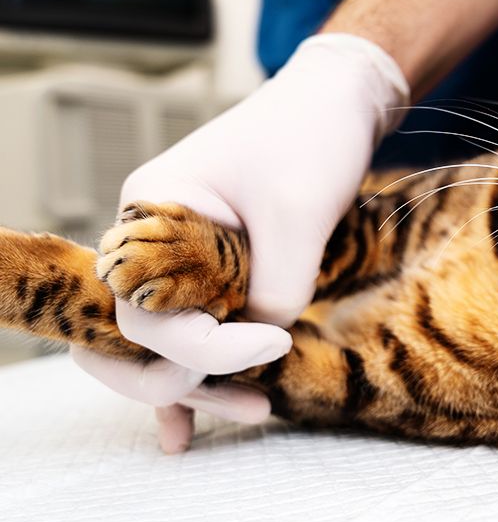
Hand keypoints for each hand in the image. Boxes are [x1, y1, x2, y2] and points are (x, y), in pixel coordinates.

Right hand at [73, 33, 409, 451]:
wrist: (337, 101)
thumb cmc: (312, 138)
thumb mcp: (297, 214)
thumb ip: (275, 286)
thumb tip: (264, 337)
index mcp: (152, 212)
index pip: (150, 312)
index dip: (209, 346)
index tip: (276, 340)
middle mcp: (153, 236)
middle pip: (135, 334)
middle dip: (179, 380)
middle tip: (247, 402)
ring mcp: (179, 250)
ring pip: (164, 337)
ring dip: (197, 383)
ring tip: (254, 410)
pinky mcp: (213, 260)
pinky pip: (190, 323)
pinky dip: (196, 369)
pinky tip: (196, 420)